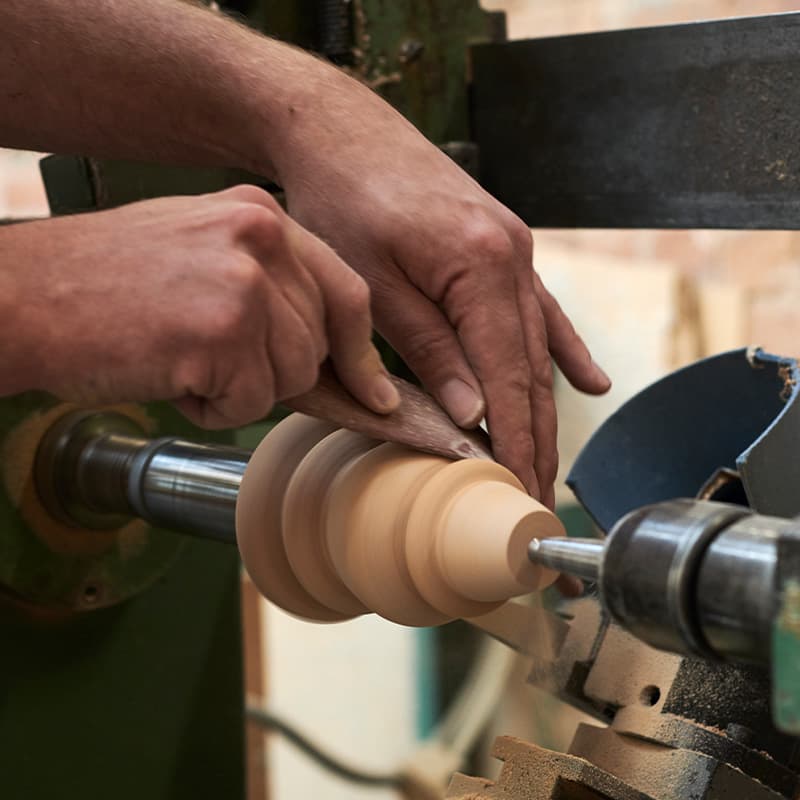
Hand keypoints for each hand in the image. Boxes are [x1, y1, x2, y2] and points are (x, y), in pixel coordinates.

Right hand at [0, 185, 396, 427]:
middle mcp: (261, 238)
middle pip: (319, 344)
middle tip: (211, 358)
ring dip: (240, 390)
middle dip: (274, 372)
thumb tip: (330, 354)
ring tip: (183, 360)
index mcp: (261, 216)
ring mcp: (244, 282)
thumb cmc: (105, 284)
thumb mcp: (202, 256)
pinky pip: (251, 403)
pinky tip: (170, 375)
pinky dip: (212, 407)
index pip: (346, 291)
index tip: (373, 391)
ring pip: (291, 378)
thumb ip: (270, 288)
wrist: (21, 296)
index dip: (359, 350)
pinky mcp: (221, 330)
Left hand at [280, 101, 609, 504]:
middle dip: (536, 439)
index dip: (516, 441)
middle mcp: (512, 260)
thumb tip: (474, 413)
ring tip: (551, 463)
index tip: (521, 491)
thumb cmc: (344, 200)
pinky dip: (563, 352)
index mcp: (482, 268)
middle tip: (537, 498)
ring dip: (545, 410)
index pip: (509, 378)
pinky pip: (541, 311)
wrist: (342, 133)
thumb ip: (429, 349)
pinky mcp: (503, 248)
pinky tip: (589, 384)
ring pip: (537, 348)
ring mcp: (514, 253)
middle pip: (531, 370)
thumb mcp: (374, 284)